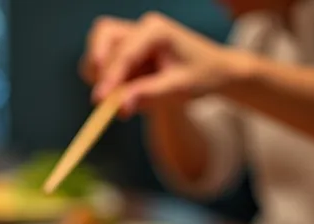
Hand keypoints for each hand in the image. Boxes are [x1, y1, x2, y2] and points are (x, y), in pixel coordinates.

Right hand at [90, 12, 253, 114]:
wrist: (214, 71)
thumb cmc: (200, 76)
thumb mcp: (177, 89)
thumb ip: (147, 95)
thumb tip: (119, 107)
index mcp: (156, 30)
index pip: (124, 52)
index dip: (109, 77)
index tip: (100, 100)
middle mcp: (141, 27)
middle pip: (103, 37)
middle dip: (99, 69)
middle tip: (103, 99)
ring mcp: (132, 34)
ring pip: (99, 48)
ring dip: (102, 75)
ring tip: (123, 100)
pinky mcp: (127, 48)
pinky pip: (105, 61)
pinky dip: (108, 79)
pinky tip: (128, 93)